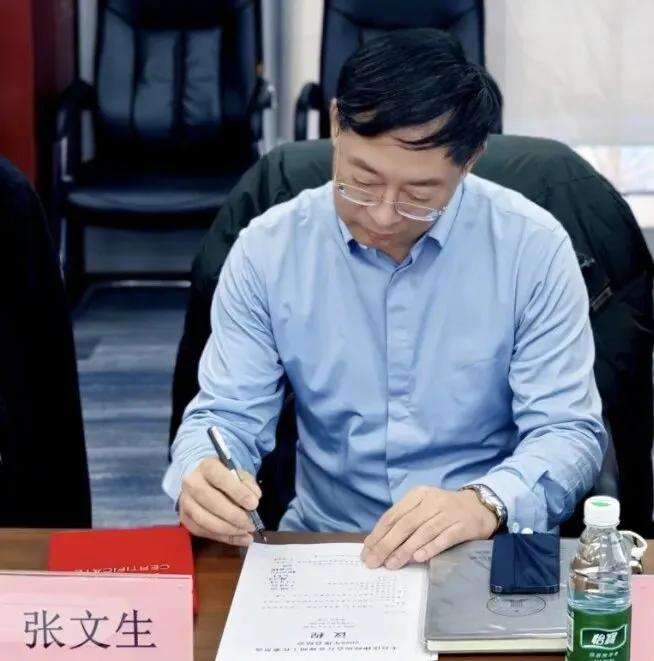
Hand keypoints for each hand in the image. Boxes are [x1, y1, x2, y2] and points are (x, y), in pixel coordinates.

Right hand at [179, 457, 261, 546]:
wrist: (201, 480)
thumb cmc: (224, 477)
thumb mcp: (238, 474)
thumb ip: (248, 483)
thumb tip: (254, 497)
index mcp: (207, 467)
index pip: (221, 479)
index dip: (238, 493)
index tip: (254, 504)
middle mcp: (192, 483)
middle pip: (211, 501)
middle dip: (233, 515)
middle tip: (250, 523)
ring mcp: (186, 502)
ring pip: (205, 520)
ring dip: (228, 529)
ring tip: (245, 532)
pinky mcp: (185, 518)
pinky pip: (203, 531)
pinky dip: (223, 537)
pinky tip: (239, 538)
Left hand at [361, 486, 497, 569]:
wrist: (481, 505)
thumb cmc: (445, 509)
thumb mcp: (423, 507)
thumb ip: (404, 520)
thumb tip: (379, 543)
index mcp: (418, 494)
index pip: (393, 515)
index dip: (378, 534)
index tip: (366, 551)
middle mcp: (432, 501)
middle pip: (404, 524)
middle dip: (386, 545)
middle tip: (373, 562)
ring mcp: (448, 513)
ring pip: (422, 532)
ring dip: (404, 550)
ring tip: (391, 564)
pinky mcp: (463, 526)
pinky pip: (444, 538)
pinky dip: (430, 548)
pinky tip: (418, 559)